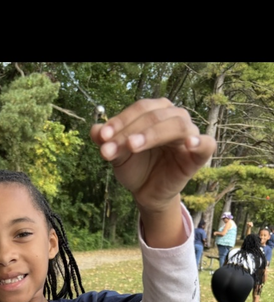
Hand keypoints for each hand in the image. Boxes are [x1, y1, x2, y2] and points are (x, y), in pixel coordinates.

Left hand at [90, 99, 216, 210]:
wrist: (146, 193)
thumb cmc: (135, 167)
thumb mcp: (117, 155)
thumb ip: (106, 141)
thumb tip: (94, 131)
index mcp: (156, 111)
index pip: (140, 109)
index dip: (120, 121)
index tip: (102, 137)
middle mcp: (174, 117)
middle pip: (154, 116)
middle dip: (129, 131)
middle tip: (109, 149)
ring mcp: (189, 134)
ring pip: (176, 125)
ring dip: (152, 134)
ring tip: (132, 146)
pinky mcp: (198, 155)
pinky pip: (206, 144)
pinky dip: (199, 142)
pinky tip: (189, 144)